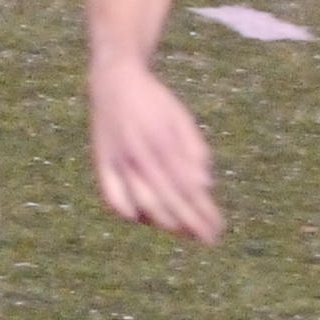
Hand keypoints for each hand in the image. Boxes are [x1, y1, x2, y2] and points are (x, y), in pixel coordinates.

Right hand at [89, 60, 222, 243]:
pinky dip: (130, 213)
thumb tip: (204, 186)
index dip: (203, 212)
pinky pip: (113, 198)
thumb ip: (194, 150)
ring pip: (143, 203)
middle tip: (208, 239)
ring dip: (166, 223)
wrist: (114, 80)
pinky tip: (145, 218)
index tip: (218, 228)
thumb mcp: (181, 119)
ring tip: (184, 232)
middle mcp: (140, 153)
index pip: (188, 188)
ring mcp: (119, 160)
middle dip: (191, 224)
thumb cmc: (154, 102)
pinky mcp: (102, 163)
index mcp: (164, 141)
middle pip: (169, 201)